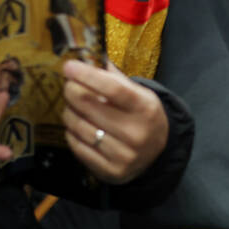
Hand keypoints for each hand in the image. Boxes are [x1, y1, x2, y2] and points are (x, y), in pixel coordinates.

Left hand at [61, 60, 167, 183]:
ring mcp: (124, 155)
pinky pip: (78, 147)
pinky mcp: (111, 172)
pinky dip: (71, 134)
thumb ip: (112, 76)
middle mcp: (136, 133)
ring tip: (72, 107)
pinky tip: (77, 126)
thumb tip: (85, 57)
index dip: (87, 75)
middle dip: (72, 91)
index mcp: (144, 108)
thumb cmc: (142, 114)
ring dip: (69, 112)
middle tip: (69, 86)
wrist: (159, 150)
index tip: (69, 66)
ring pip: (80, 127)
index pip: (112, 89)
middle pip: (90, 106)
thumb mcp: (138, 92)